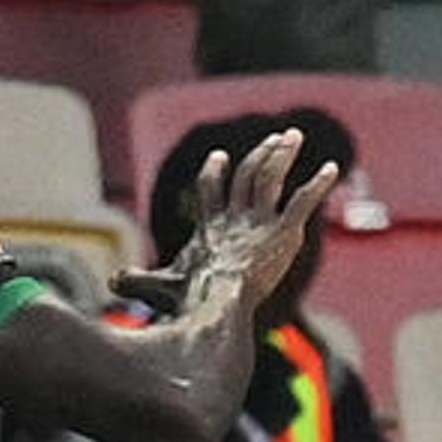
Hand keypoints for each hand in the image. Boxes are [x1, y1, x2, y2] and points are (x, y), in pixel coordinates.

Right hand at [116, 126, 339, 316]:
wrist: (215, 303)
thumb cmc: (186, 299)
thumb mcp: (157, 288)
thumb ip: (134, 281)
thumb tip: (110, 281)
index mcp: (209, 229)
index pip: (210, 192)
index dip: (213, 172)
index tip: (219, 156)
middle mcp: (234, 220)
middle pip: (247, 175)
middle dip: (260, 153)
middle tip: (275, 139)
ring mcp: (259, 224)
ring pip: (271, 177)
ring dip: (282, 154)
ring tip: (293, 137)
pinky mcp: (284, 233)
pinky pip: (303, 201)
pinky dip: (319, 184)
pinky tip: (331, 169)